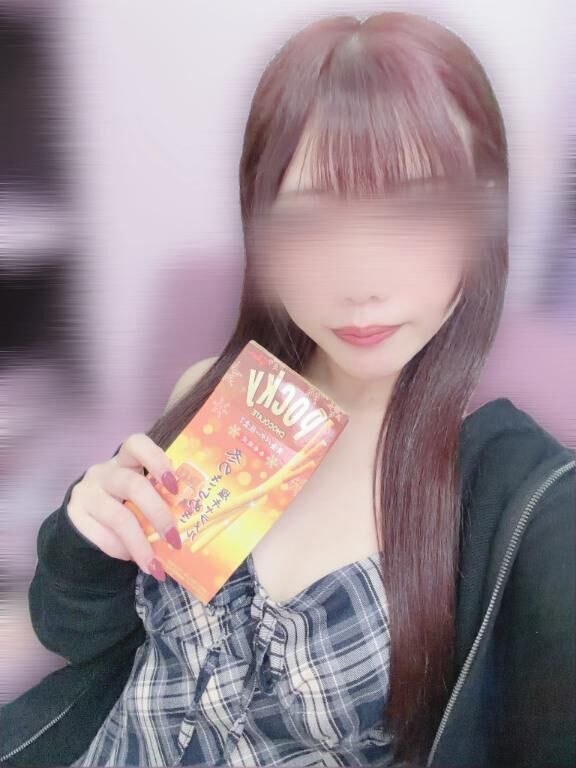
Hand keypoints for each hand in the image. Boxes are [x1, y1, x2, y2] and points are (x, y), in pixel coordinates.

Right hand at [66, 433, 181, 581]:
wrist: (83, 524)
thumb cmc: (124, 505)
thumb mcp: (139, 495)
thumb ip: (159, 498)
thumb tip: (192, 521)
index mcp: (125, 460)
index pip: (136, 444)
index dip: (157, 460)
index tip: (175, 485)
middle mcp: (103, 472)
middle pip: (133, 485)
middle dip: (158, 514)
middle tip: (175, 539)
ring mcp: (86, 492)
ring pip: (118, 517)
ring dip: (141, 544)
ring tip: (155, 564)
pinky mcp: (74, 515)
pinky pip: (103, 536)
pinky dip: (122, 551)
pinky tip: (132, 559)